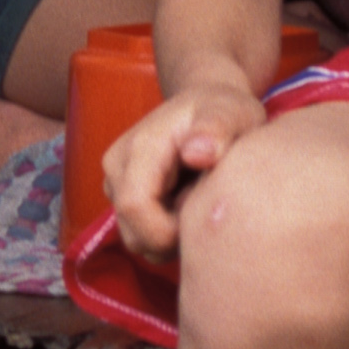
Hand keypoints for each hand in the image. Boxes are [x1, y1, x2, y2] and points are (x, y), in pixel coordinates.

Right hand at [103, 81, 264, 263]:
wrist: (206, 108)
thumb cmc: (224, 111)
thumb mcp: (233, 113)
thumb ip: (217, 129)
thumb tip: (194, 153)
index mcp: (139, 147)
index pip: (135, 207)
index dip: (168, 230)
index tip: (202, 216)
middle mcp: (117, 167)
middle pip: (135, 233)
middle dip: (174, 237)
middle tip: (207, 204)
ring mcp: (115, 184)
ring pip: (138, 240)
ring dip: (172, 236)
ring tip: (198, 201)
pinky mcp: (123, 198)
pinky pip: (143, 236)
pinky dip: (168, 233)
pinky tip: (188, 206)